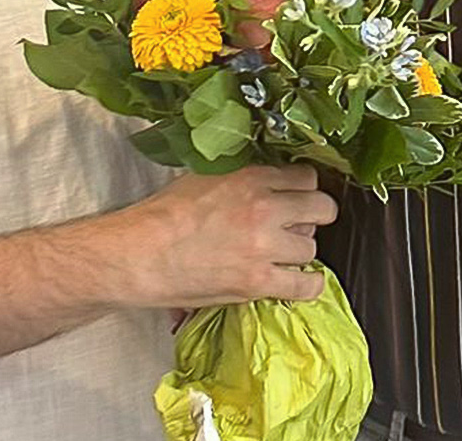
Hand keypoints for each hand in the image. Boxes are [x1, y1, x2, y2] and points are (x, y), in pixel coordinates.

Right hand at [120, 164, 336, 306]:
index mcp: (250, 177)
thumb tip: (266, 180)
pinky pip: (304, 286)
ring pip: (311, 247)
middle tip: (302, 221)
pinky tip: (302, 281)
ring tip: (282, 252)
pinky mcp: (257, 282)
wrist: (140, 254)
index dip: (303, 188)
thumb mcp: (205, 176)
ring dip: (299, 250)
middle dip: (315, 214)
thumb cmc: (163, 214)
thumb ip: (242, 176)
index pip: (305, 177)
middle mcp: (264, 208)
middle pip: (321, 208)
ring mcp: (263, 247)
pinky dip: (308, 285)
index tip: (298, 196)